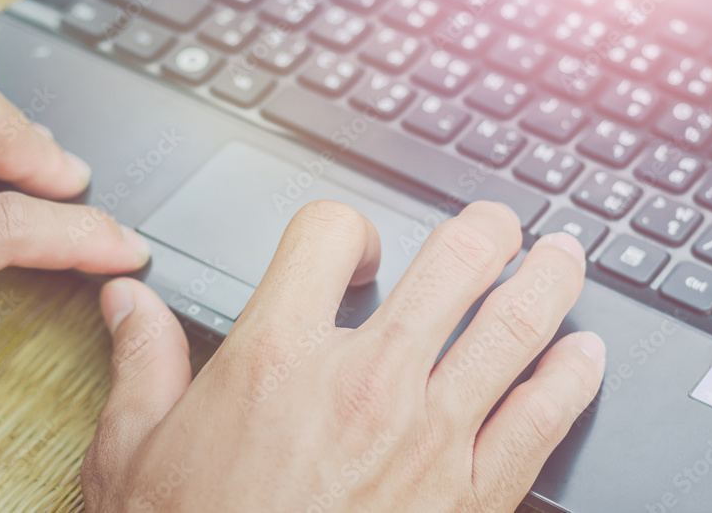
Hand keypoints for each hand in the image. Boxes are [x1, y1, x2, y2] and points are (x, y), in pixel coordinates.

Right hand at [82, 201, 604, 511]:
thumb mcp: (136, 449)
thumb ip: (143, 361)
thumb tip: (129, 303)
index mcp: (275, 357)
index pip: (326, 234)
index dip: (344, 227)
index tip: (352, 248)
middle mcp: (361, 383)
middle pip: (451, 266)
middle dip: (483, 233)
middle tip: (498, 225)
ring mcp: (425, 436)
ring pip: (511, 329)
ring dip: (546, 281)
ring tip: (560, 258)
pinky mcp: (468, 494)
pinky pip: (539, 420)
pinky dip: (570, 379)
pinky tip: (582, 357)